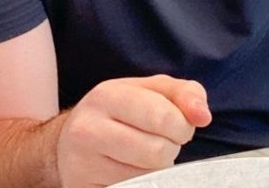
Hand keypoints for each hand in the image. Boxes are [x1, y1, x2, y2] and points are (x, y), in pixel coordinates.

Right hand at [55, 75, 211, 187]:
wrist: (66, 144)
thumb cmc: (118, 112)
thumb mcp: (149, 90)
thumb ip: (184, 93)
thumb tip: (203, 116)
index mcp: (107, 96)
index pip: (163, 117)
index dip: (182, 126)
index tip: (178, 125)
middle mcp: (88, 130)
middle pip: (157, 151)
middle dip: (170, 148)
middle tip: (159, 141)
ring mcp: (81, 165)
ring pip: (146, 177)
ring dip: (156, 168)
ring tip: (141, 154)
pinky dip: (141, 183)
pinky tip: (128, 170)